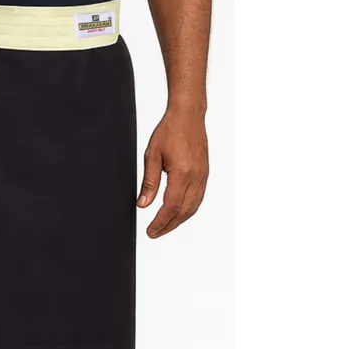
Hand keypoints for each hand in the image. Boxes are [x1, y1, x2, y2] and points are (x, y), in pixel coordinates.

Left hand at [136, 109, 208, 237]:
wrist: (188, 115)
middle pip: (184, 212)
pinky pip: (198, 198)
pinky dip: (188, 210)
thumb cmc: (170, 130)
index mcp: (182, 172)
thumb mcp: (152, 155)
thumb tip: (143, 204)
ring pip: (193, 207)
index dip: (160, 222)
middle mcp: (196, 177)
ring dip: (179, 220)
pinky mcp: (205, 174)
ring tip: (165, 226)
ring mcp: (203, 176)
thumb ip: (149, 182)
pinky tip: (178, 212)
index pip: (171, 206)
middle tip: (155, 233)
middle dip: (169, 225)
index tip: (150, 231)